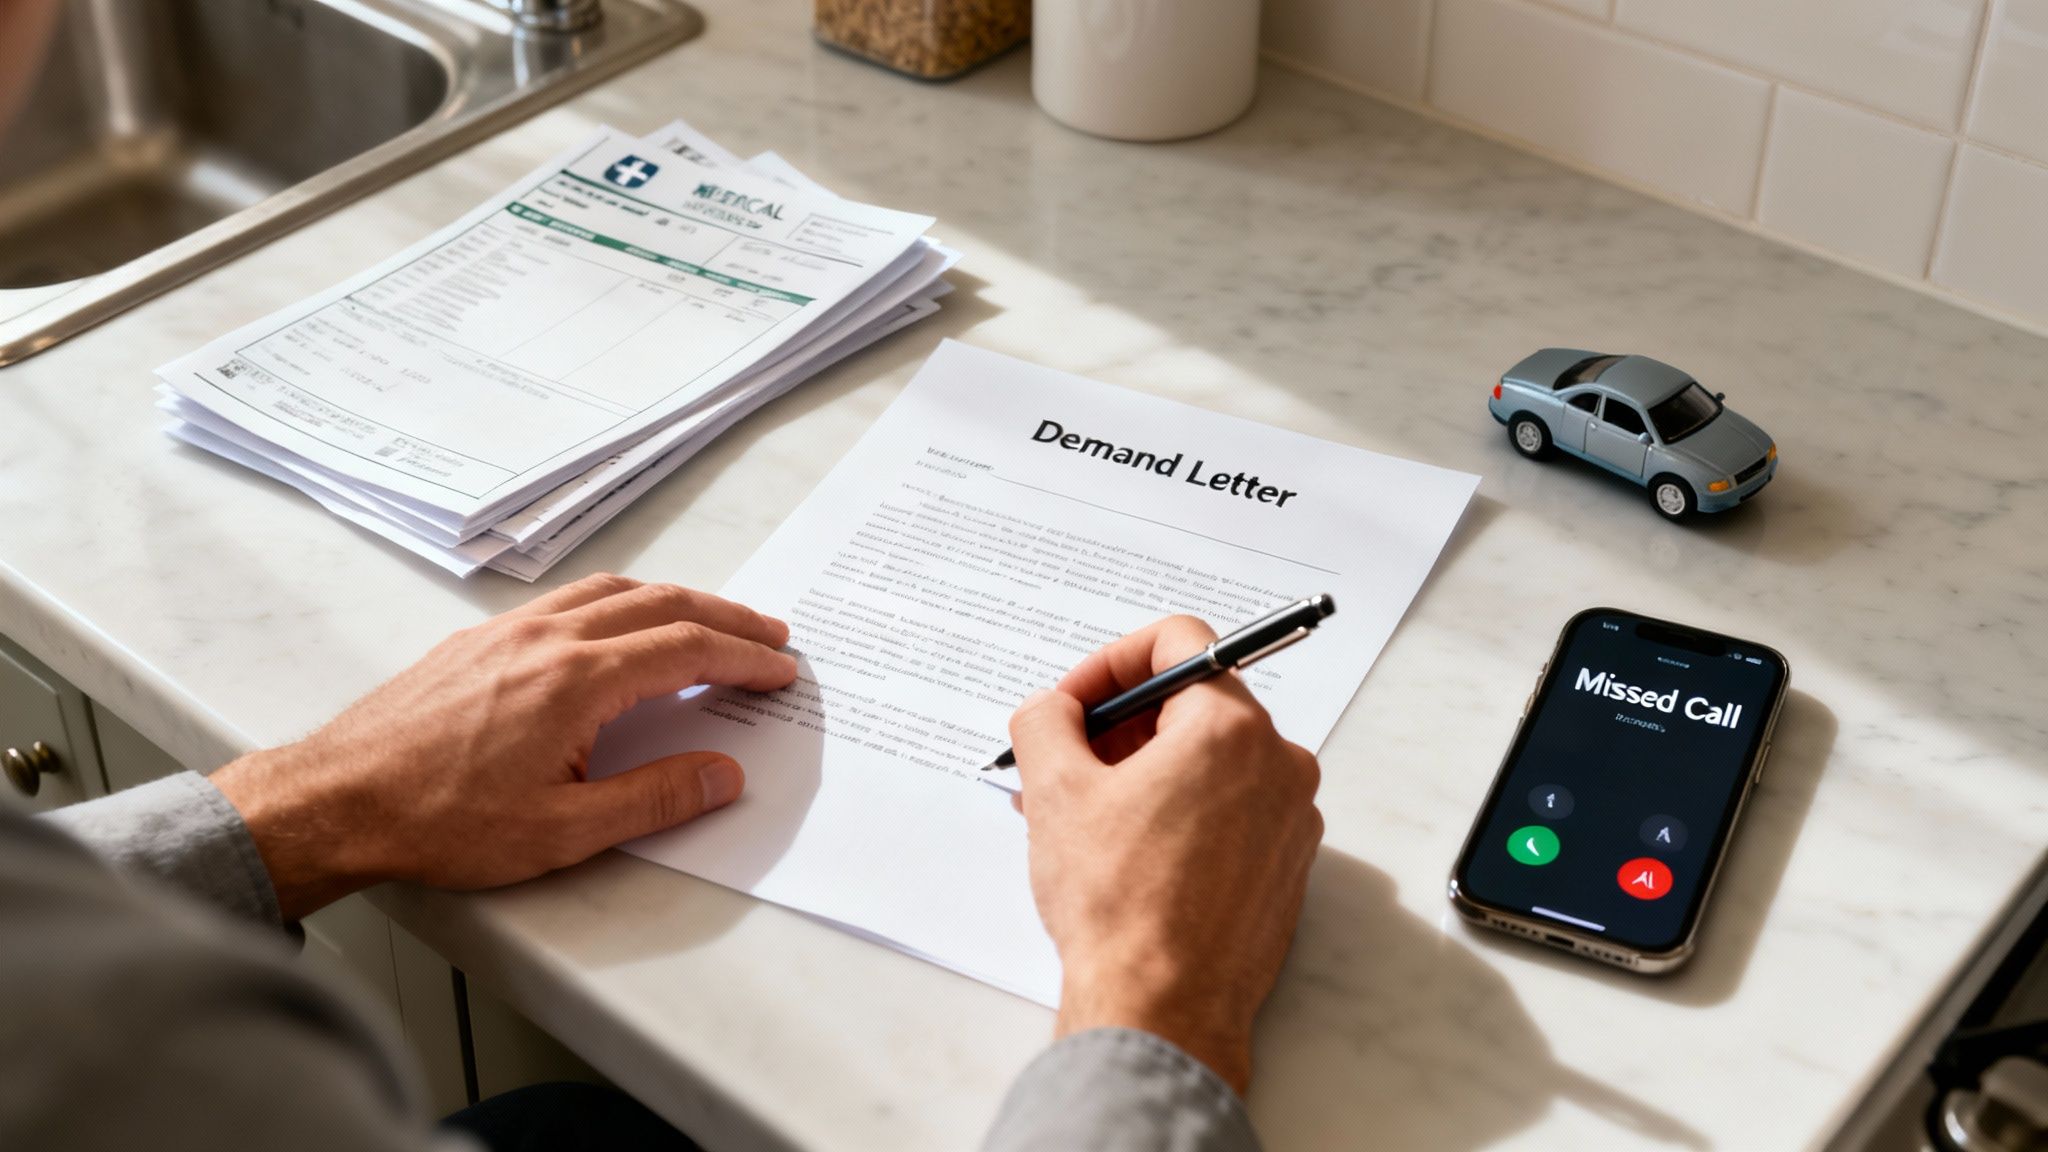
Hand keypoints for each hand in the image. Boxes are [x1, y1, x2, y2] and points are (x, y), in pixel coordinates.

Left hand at [212, 573, 796, 919]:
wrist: (337, 801)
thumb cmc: (439, 821)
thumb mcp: (562, 832)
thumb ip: (653, 799)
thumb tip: (721, 775)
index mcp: (577, 679)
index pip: (686, 650)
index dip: (744, 657)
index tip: (781, 669)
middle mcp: (546, 639)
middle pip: (660, 604)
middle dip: (725, 616)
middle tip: (770, 633)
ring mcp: (507, 632)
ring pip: (612, 590)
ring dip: (673, 600)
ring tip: (709, 620)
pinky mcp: (477, 641)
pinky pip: (566, 599)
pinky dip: (618, 600)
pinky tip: (619, 624)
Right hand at [1008, 616, 1322, 1093]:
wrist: (1162, 1009)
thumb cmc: (1120, 905)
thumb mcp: (1055, 790)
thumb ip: (1046, 720)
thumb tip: (1052, 709)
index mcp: (1232, 729)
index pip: (1179, 642)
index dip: (1110, 662)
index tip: (1073, 702)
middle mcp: (1278, 765)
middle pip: (1192, 705)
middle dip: (1118, 725)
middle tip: (1063, 759)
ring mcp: (1289, 821)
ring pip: (1206, 764)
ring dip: (1140, 772)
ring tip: (1075, 813)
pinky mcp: (1283, 870)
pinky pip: (1226, 813)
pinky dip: (1174, 814)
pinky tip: (1119, 851)